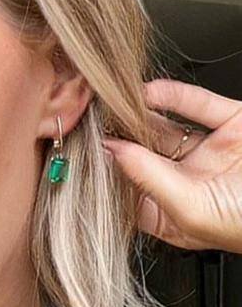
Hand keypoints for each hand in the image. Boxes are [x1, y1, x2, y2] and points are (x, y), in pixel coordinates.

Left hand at [102, 79, 241, 254]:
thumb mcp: (189, 208)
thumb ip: (148, 178)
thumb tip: (113, 152)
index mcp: (172, 215)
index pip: (127, 191)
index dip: (106, 173)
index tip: (80, 154)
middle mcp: (188, 183)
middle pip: (141, 156)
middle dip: (118, 138)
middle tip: (89, 121)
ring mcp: (210, 152)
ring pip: (165, 128)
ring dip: (140, 115)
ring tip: (110, 102)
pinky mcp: (233, 124)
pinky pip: (197, 105)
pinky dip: (173, 95)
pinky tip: (148, 91)